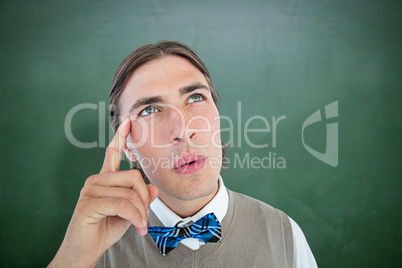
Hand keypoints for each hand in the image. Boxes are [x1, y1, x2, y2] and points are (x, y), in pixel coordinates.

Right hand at [49, 117, 158, 266]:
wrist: (85, 251)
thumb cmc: (104, 230)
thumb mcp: (129, 214)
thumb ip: (140, 199)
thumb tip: (154, 188)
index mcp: (104, 180)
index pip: (112, 153)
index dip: (120, 137)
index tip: (128, 122)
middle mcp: (96, 181)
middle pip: (134, 177)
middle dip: (145, 199)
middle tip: (145, 218)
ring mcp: (90, 190)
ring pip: (130, 192)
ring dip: (141, 212)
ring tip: (140, 226)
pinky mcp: (88, 203)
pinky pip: (123, 205)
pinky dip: (135, 217)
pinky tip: (137, 227)